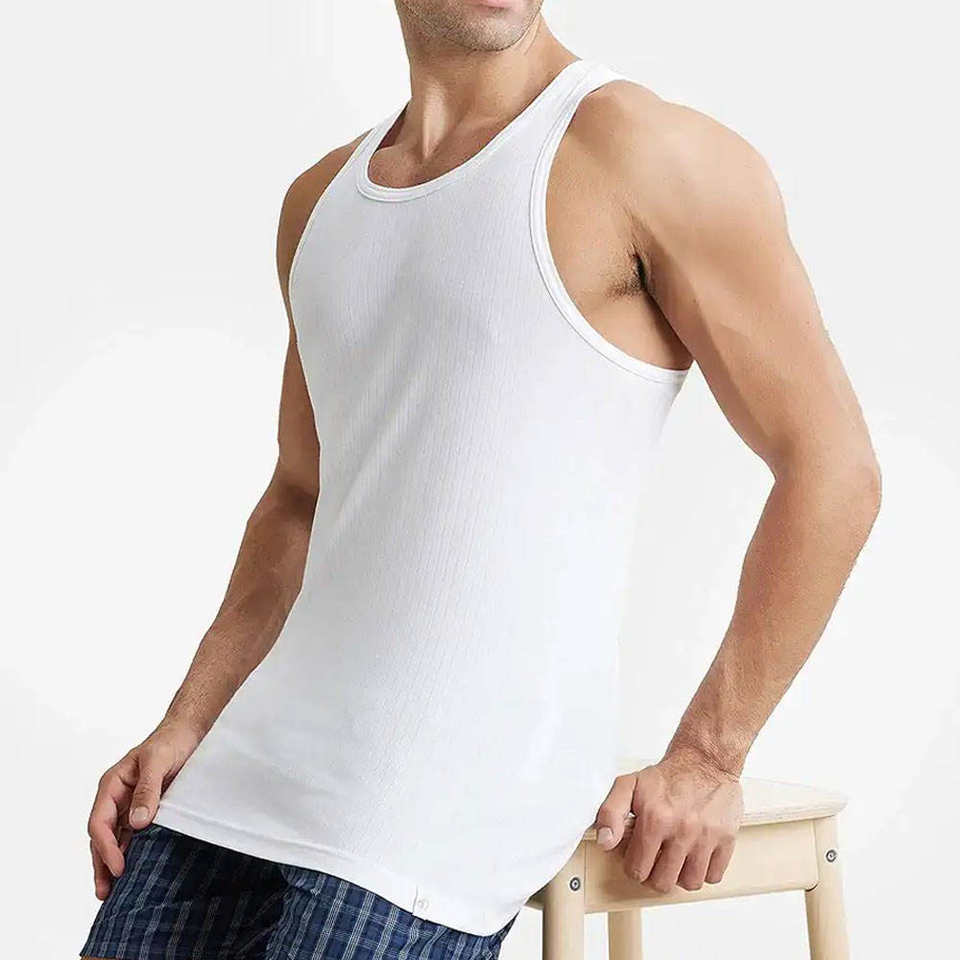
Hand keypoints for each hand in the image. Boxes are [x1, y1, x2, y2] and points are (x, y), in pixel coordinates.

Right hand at [86, 719, 200, 898]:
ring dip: (113, 863)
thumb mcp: (158, 761)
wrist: (190, 733)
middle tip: (106, 892)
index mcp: (112, 785)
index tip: (118, 867)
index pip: (99, 822)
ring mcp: (130, 806)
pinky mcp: (147, 811)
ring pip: (116, 840)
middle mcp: (117, 798)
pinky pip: (133, 836)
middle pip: (102, 837)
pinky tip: (134, 870)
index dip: (105, 847)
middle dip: (102, 864)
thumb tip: (137, 822)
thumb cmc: (171, 742)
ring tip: (114, 891)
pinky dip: (131, 853)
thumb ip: (147, 789)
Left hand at [593, 749, 743, 892]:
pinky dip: (704, 872)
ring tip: (675, 858)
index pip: (637, 869)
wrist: (704, 760)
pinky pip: (714, 876)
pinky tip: (695, 856)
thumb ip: (610, 812)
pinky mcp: (727, 839)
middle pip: (662, 882)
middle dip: (654, 874)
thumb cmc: (666, 776)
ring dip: (679, 875)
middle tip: (655, 859)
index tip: (637, 853)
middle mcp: (682, 830)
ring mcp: (706, 837)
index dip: (633, 864)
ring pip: (690, 883)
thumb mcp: (628, 785)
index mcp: (655, 818)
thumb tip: (604, 842)